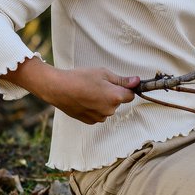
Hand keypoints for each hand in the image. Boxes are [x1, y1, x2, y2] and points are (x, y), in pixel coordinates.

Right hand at [4, 57, 139, 123]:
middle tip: (98, 84)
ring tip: (89, 91)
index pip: (131, 95)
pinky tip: (84, 99)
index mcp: (115, 97)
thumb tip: (137, 81)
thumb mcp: (103, 73)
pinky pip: (98, 114)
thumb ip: (122, 80)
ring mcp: (99, 117)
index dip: (126, 88)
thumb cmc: (80, 78)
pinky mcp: (89, 121)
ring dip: (103, 101)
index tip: (119, 83)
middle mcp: (109, 110)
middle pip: (118, 102)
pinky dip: (94, 107)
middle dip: (113, 94)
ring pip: (108, 108)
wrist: (57, 89)